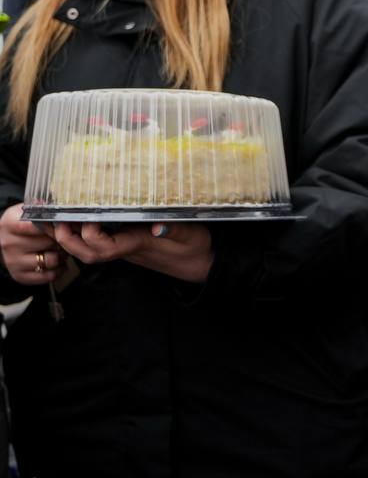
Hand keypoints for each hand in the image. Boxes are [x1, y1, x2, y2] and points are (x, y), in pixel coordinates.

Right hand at [0, 203, 66, 285]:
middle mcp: (9, 243)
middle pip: (48, 242)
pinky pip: (48, 276)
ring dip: (60, 256)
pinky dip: (57, 270)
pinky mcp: (19, 275)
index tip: (62, 223)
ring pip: (51, 260)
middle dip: (60, 239)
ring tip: (59, 249)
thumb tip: (59, 204)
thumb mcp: (27, 210)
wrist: (5, 241)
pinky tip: (55, 262)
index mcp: (10, 223)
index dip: (55, 224)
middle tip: (63, 237)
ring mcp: (13, 261)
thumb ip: (43, 207)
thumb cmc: (22, 224)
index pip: (38, 223)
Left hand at [53, 221, 212, 283]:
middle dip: (67, 239)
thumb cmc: (196, 249)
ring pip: (88, 250)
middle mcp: (126, 249)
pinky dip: (81, 232)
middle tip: (56, 216)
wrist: (201, 265)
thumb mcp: (193, 236)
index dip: (90, 233)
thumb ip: (176, 230)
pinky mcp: (126, 243)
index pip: (105, 246)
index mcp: (138, 245)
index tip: (88, 213)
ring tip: (56, 216)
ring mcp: (124, 248)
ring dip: (68, 237)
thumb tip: (158, 226)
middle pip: (87, 253)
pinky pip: (97, 242)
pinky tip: (75, 218)